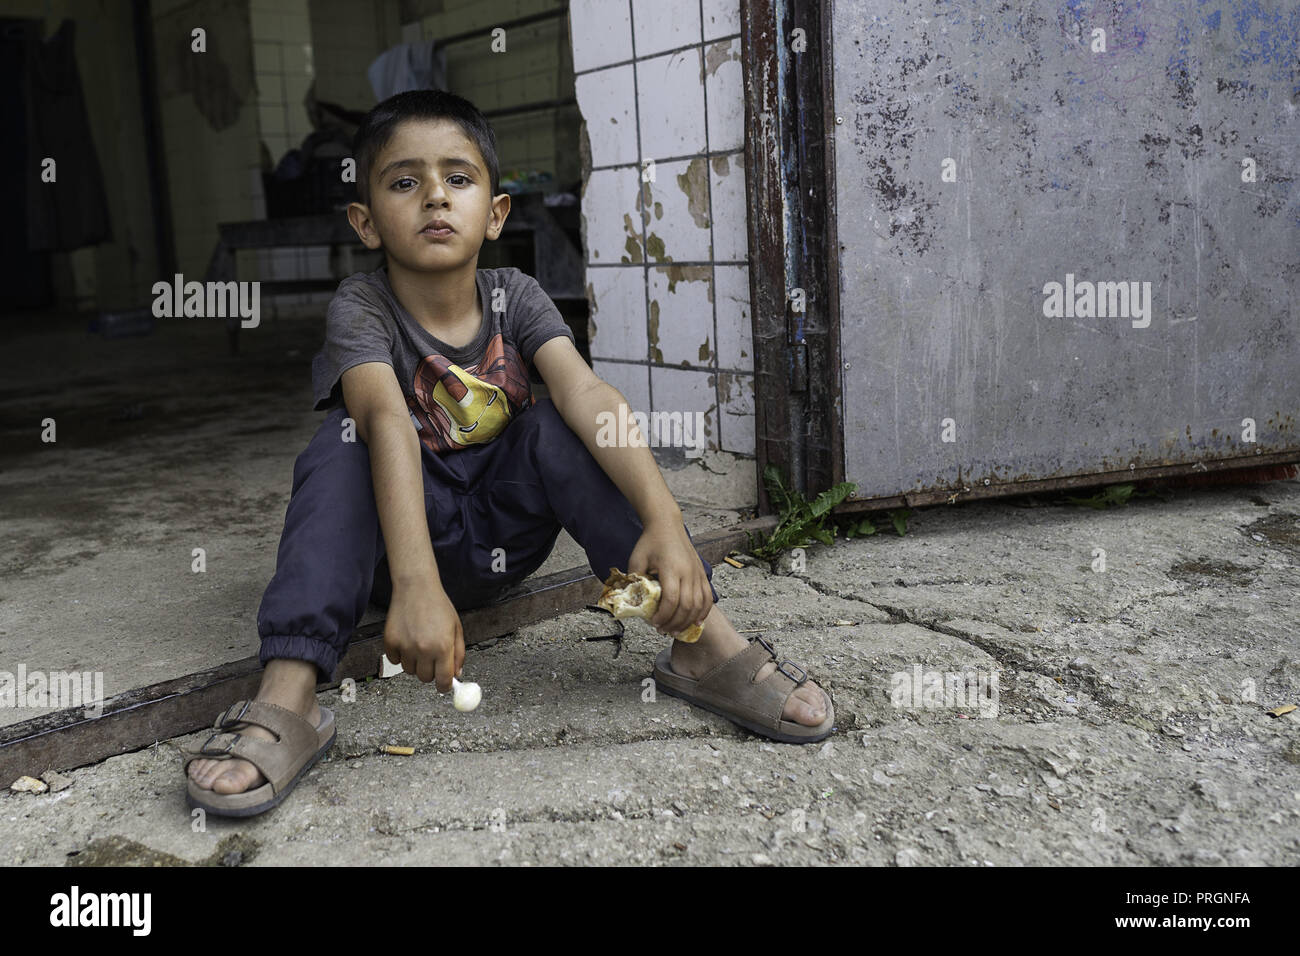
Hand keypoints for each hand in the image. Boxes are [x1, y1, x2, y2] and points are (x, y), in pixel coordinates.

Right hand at [382, 581, 464, 692]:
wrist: (416, 587)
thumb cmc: (438, 605)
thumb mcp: (456, 628)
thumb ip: (458, 653)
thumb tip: (456, 674)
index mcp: (443, 647)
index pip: (443, 681)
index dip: (444, 686)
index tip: (444, 685)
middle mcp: (423, 649)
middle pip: (425, 679)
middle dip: (431, 672)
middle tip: (432, 657)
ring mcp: (405, 646)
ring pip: (410, 671)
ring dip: (415, 663)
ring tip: (419, 644)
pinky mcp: (390, 642)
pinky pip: (395, 661)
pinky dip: (401, 655)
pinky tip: (407, 639)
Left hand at [627, 516, 711, 637]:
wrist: (667, 525)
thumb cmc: (650, 541)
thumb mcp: (636, 559)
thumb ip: (634, 580)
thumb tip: (631, 601)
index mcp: (671, 569)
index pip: (672, 600)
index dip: (664, 616)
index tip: (655, 623)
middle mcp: (688, 572)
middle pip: (687, 606)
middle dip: (675, 623)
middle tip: (663, 630)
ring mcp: (697, 573)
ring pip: (699, 604)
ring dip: (688, 621)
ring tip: (677, 630)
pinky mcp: (702, 574)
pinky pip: (708, 597)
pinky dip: (704, 612)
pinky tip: (696, 622)